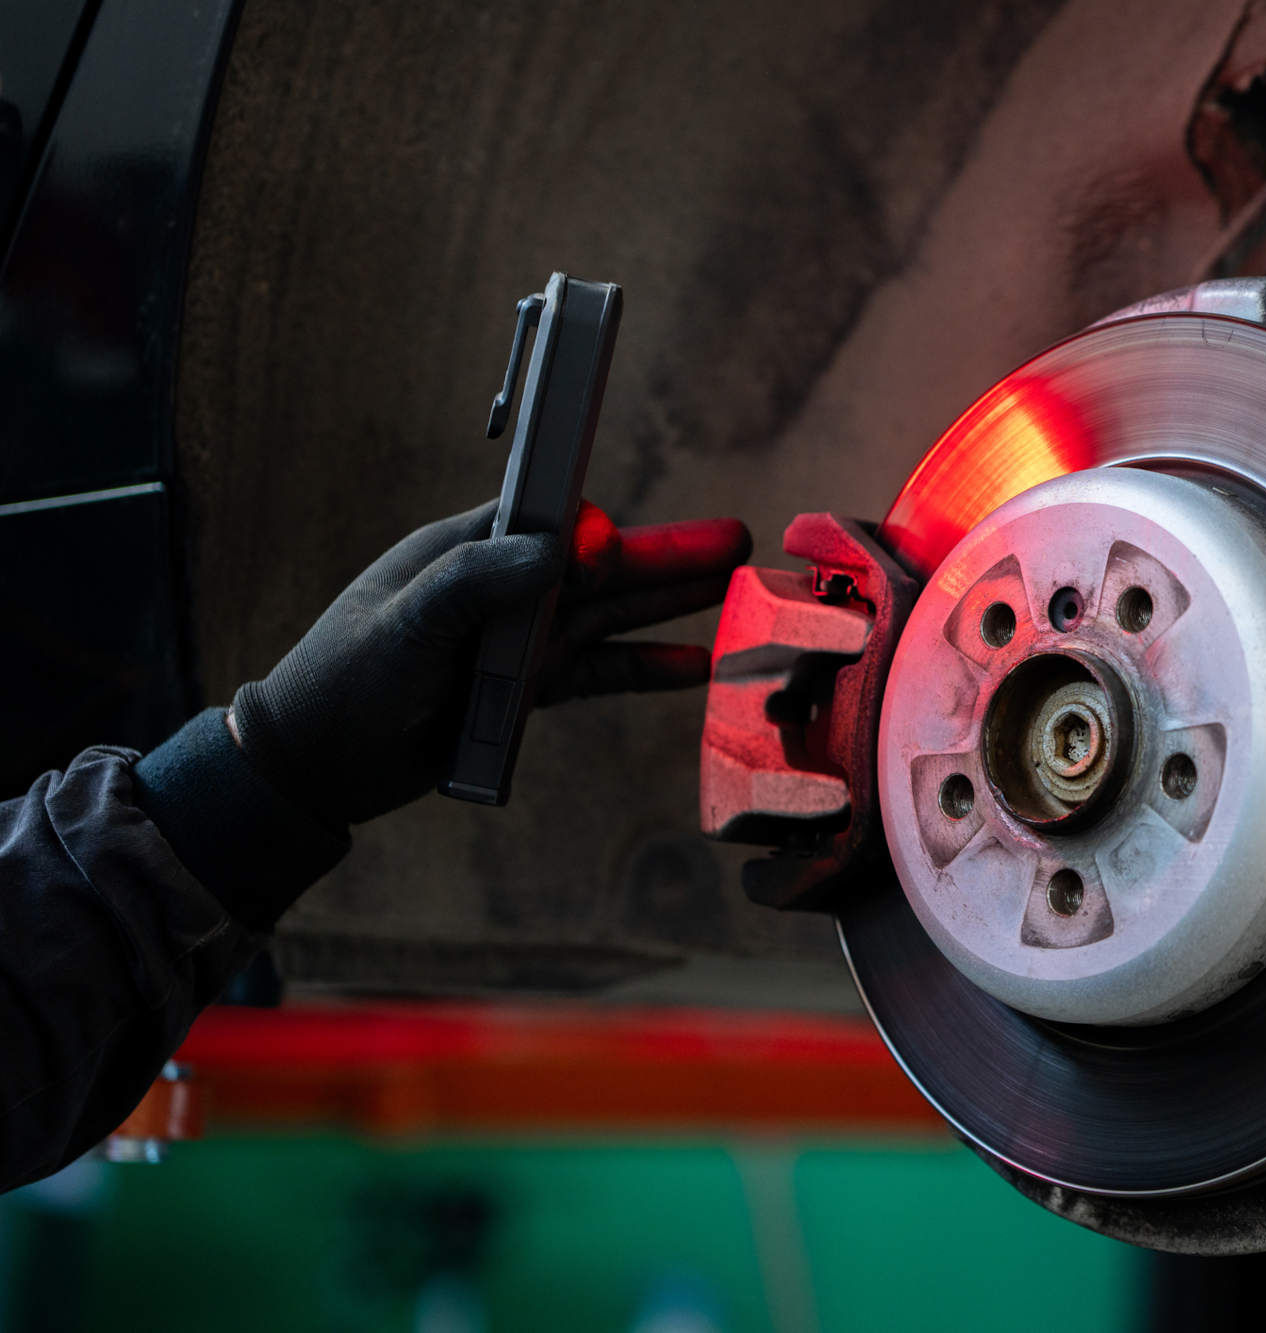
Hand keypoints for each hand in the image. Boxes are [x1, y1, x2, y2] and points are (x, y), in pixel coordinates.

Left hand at [229, 500, 749, 827]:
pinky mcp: (524, 688)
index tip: (614, 544)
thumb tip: (566, 541)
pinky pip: (598, 671)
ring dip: (669, 604)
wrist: (317, 762)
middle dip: (667, 554)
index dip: (593, 526)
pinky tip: (692, 666)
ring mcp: (517, 639)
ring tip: (734, 591)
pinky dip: (643, 667)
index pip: (548, 520)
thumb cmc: (345, 679)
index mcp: (466, 551)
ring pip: (609, 614)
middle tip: (735, 540)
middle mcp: (501, 588)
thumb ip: (478, 577)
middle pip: (600, 564)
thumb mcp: (405, 621)